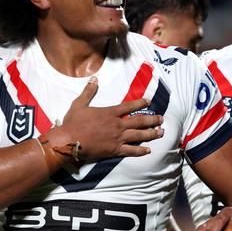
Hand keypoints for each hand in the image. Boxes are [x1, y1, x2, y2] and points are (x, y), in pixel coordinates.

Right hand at [47, 77, 163, 159]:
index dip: (140, 103)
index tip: (149, 101)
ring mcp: (117, 138)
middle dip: (152, 120)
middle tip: (161, 119)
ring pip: (139, 135)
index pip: (129, 106)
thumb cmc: (73, 123)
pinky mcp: (114, 150)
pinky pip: (131, 150)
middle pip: (139, 121)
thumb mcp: (79, 104)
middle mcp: (117, 124)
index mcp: (110, 113)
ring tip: (161, 133)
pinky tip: (148, 150)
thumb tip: (94, 79)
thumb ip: (88, 92)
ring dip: (151, 134)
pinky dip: (140, 151)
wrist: (69, 141)